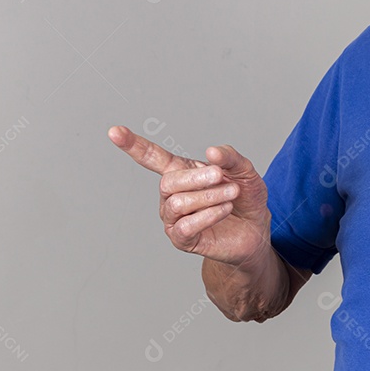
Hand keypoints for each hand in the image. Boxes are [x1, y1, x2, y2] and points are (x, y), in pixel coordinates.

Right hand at [108, 126, 270, 266]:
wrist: (255, 229)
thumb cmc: (244, 197)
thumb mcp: (244, 171)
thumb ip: (230, 157)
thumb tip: (211, 151)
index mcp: (181, 172)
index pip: (151, 157)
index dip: (133, 145)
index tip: (114, 131)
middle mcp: (171, 194)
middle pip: (168, 182)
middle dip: (197, 177)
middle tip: (220, 176)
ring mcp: (174, 218)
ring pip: (177, 203)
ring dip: (209, 196)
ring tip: (231, 195)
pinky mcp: (182, 239)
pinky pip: (186, 226)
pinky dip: (208, 215)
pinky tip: (224, 210)